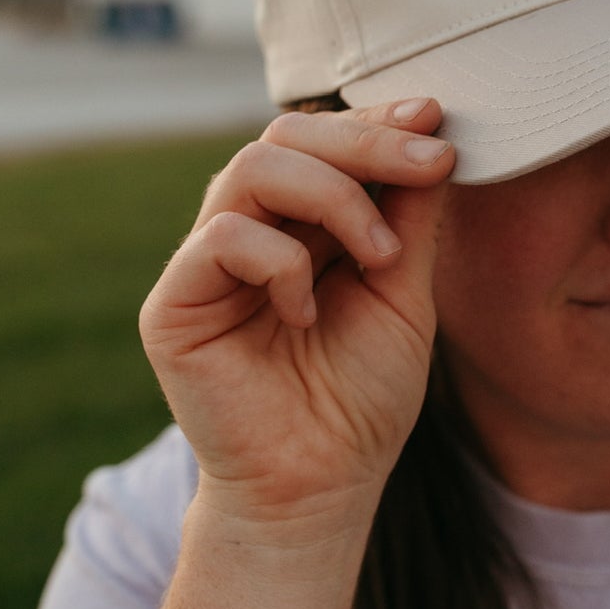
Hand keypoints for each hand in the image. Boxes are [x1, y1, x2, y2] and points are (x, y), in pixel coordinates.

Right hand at [138, 98, 455, 535]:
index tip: (435, 119)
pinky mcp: (174, 304)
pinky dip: (280, 262)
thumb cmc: (362, 400)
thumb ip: (411, 216)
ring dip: (334, 198)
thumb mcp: (404, 293)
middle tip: (427, 165)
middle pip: (286, 137)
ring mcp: (205, 264)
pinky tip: (307, 314)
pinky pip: (220, 237)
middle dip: (364, 142)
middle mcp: (248, 231)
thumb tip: (432, 131)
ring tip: (380, 257)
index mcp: (299, 225)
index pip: (323, 142)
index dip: (374, 122)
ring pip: (250, 168)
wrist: (323, 488)